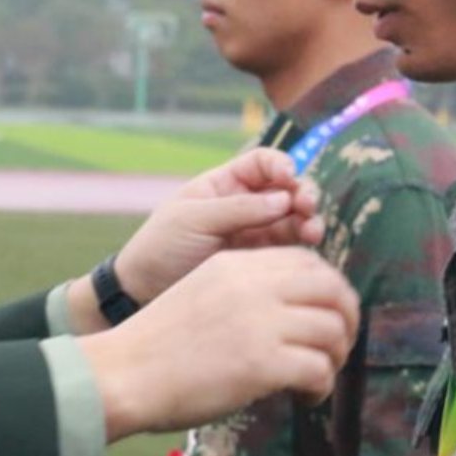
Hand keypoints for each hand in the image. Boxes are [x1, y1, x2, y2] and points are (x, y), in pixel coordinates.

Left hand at [70, 150, 321, 329]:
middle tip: (308, 206)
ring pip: (293, 219)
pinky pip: (289, 249)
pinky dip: (303, 246)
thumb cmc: (160, 246)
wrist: (143, 292)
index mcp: (224, 184)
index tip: (289, 176)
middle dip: (302, 193)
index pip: (263, 163)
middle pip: (286, 190)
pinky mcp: (260, 262)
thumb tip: (284, 198)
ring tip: (313, 231)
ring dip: (309, 220)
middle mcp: (245, 205)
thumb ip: (238, 209)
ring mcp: (255, 234)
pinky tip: (308, 248)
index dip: (281, 164)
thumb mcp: (193, 219)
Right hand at [82, 247, 357, 440]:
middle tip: (338, 348)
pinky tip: (304, 399)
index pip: (308, 261)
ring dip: (334, 359)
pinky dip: (321, 388)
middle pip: (332, 290)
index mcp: (237, 263)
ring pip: (333, 331)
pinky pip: (319, 370)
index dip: (329, 289)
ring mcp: (260, 322)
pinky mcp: (263, 363)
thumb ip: (244, 293)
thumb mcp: (202, 293)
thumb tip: (292, 313)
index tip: (327, 315)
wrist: (123, 375)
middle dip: (347, 320)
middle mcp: (254, 285)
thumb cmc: (156, 346)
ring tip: (316, 380)